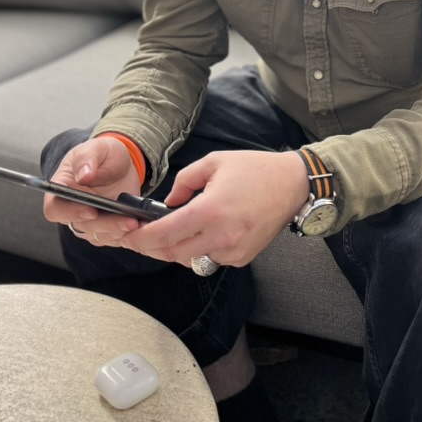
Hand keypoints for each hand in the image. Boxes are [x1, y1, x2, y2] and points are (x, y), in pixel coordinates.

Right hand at [42, 136, 141, 245]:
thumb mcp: (97, 147)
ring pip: (98, 235)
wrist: (121, 164)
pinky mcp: (104, 229)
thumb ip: (87, 158)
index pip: (55, 208)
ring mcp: (87, 222)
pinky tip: (140, 225)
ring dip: (118, 231)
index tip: (91, 210)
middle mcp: (71, 209)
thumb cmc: (103, 154)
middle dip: (105, 224)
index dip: (71, 212)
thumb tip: (83, 175)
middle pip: (81, 225)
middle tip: (127, 220)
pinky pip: (112, 238)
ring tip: (137, 222)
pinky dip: (126, 234)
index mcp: (61, 189)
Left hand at [120, 149, 309, 267]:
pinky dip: (202, 249)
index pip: (165, 234)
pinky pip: (211, 258)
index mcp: (211, 210)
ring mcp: (233, 250)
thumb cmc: (255, 170)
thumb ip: (184, 182)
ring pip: (191, 259)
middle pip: (173, 254)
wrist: (291, 184)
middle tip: (145, 235)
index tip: (130, 236)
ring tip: (177, 229)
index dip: (142, 238)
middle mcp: (221, 236)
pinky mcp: (243, 257)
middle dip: (154, 247)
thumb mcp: (214, 162)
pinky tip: (206, 231)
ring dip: (179, 248)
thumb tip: (168, 202)